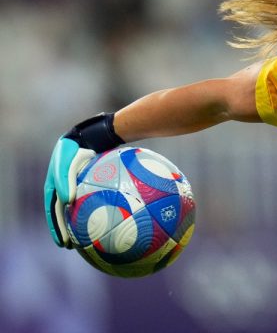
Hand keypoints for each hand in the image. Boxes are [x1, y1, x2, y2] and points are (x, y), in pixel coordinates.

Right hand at [43, 113, 124, 247]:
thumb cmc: (80, 149)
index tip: (62, 243)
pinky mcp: (97, 184)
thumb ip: (65, 180)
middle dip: (68, 230)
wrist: (96, 135)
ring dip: (85, 223)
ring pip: (82, 207)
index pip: (54, 212)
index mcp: (56, 185)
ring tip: (94, 239)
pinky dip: (105, 210)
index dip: (57, 228)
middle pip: (66, 213)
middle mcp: (68, 186)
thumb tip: (68, 202)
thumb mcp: (68, 164)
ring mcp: (82, 185)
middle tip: (74, 247)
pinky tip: (118, 221)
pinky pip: (100, 200)